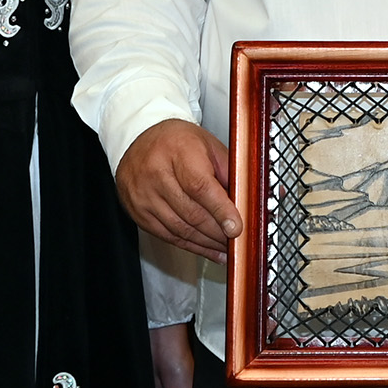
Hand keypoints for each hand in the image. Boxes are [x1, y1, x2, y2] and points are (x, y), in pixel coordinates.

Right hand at [117, 119, 238, 254]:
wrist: (140, 139)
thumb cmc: (178, 142)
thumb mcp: (209, 146)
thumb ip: (229, 173)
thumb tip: (248, 200)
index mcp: (178, 152)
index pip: (200, 187)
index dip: (220, 210)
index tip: (236, 227)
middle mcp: (156, 173)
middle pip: (191, 212)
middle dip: (218, 232)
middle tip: (236, 240)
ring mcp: (144, 195)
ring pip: (180, 229)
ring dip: (207, 243)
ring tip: (225, 247)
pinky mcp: (139, 212)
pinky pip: (168, 236)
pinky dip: (191, 246)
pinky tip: (207, 248)